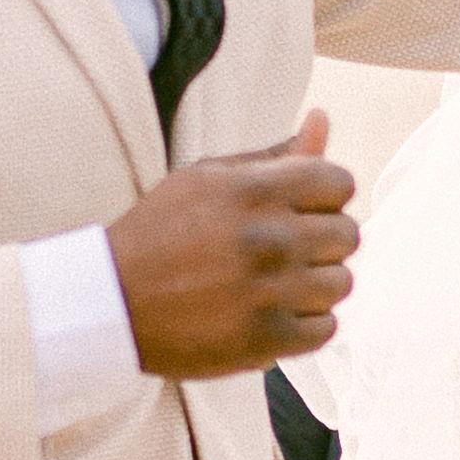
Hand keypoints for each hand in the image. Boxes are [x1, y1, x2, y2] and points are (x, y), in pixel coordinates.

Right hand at [108, 111, 357, 371]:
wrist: (111, 303)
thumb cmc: (161, 233)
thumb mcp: (207, 179)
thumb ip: (274, 155)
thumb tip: (323, 119)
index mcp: (253, 191)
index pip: (340, 183)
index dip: (324, 197)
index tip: (299, 212)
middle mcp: (268, 239)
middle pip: (348, 234)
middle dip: (322, 241)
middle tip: (283, 251)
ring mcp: (269, 293)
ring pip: (341, 283)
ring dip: (316, 285)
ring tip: (276, 284)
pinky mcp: (266, 340)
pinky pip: (326, 329)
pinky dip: (306, 324)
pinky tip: (272, 313)